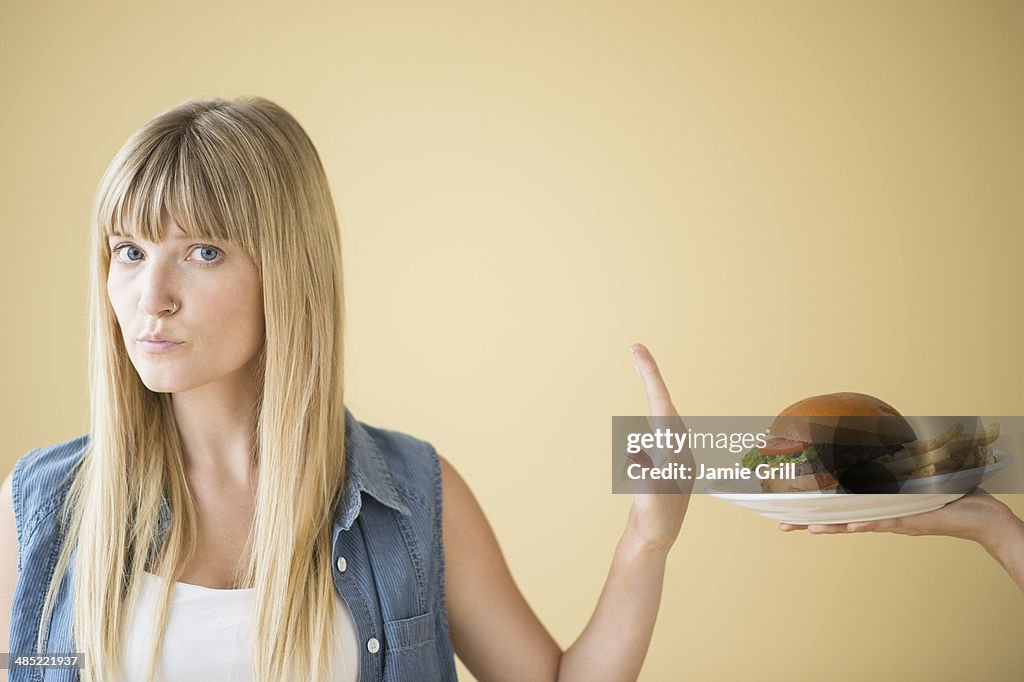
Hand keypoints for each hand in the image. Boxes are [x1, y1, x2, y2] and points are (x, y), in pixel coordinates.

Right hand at [623, 343, 692, 554]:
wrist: (654, 546)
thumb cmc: (652, 532)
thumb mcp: (651, 512)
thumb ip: (649, 488)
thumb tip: (641, 460)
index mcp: (675, 454)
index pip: (662, 407)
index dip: (651, 378)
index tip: (638, 352)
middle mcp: (678, 450)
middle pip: (664, 403)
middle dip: (651, 375)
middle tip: (636, 348)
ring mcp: (672, 455)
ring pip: (664, 412)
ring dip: (654, 389)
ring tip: (642, 364)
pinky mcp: (665, 461)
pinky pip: (659, 425)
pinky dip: (652, 407)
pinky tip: (651, 406)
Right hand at [777, 489, 1015, 551]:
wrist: (985, 518)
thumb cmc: (956, 498)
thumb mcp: (921, 479)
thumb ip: (901, 467)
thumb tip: (884, 444)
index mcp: (883, 508)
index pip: (844, 509)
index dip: (819, 510)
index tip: (793, 510)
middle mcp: (884, 517)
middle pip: (840, 521)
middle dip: (810, 524)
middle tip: (782, 525)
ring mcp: (896, 520)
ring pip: (856, 523)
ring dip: (831, 527)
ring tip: (806, 528)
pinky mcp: (912, 521)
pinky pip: (884, 522)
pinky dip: (866, 524)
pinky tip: (849, 526)